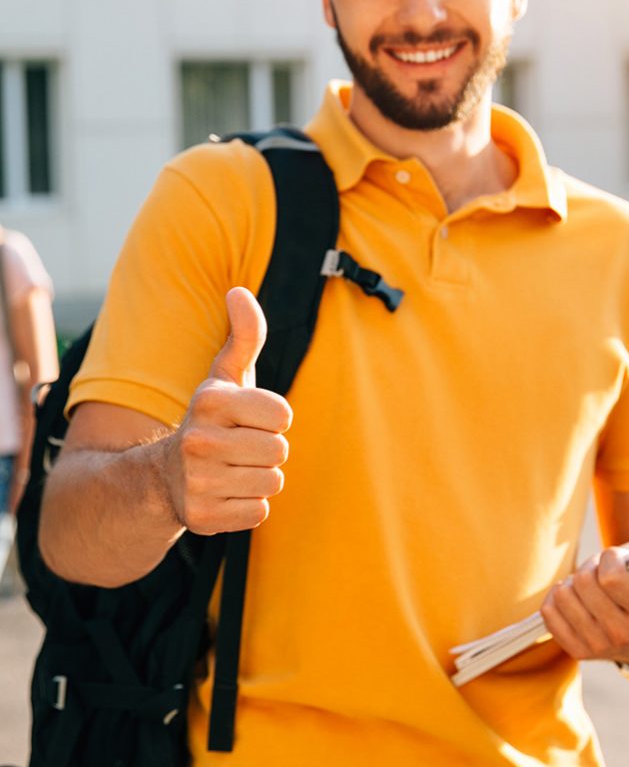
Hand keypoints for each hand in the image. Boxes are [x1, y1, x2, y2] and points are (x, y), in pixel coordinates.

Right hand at [161, 287, 291, 534]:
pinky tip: (226, 493)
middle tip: (241, 448)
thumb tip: (238, 290)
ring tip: (233, 469)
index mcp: (209, 401)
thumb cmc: (212, 419)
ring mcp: (197, 482)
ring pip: (272, 482)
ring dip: (260, 477)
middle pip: (280, 450)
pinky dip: (249, 505)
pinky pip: (258, 512)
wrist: (163, 477)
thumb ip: (244, 335)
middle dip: (268, 450)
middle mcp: (198, 441)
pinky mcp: (201, 518)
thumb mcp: (226, 376)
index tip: (250, 419)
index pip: (283, 414)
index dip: (274, 418)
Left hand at [540, 542, 628, 664]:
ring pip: (565, 595)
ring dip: (575, 581)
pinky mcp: (577, 650)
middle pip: (585, 583)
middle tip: (607, 568)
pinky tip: (581, 598)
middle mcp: (622, 636)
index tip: (620, 556)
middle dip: (593, 566)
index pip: (610, 579)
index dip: (610, 559)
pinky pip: (550, 611)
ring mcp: (597, 646)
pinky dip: (559, 597)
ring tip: (595, 584)